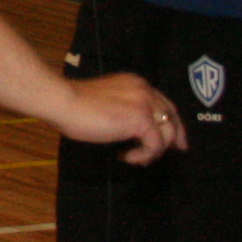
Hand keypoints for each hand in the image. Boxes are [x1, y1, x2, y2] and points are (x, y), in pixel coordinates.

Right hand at [58, 71, 186, 164]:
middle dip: (176, 136)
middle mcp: (145, 90)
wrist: (64, 101)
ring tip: (136, 157)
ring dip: (154, 149)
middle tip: (177, 150)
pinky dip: (144, 155)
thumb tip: (133, 129)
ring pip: (167, 133)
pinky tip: (128, 157)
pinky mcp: (142, 119)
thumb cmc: (74, 103)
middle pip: (172, 116)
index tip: (174, 136)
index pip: (164, 103)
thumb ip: (124, 108)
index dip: (171, 120)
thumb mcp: (107, 101)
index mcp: (136, 83)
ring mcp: (145, 104)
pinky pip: (155, 144)